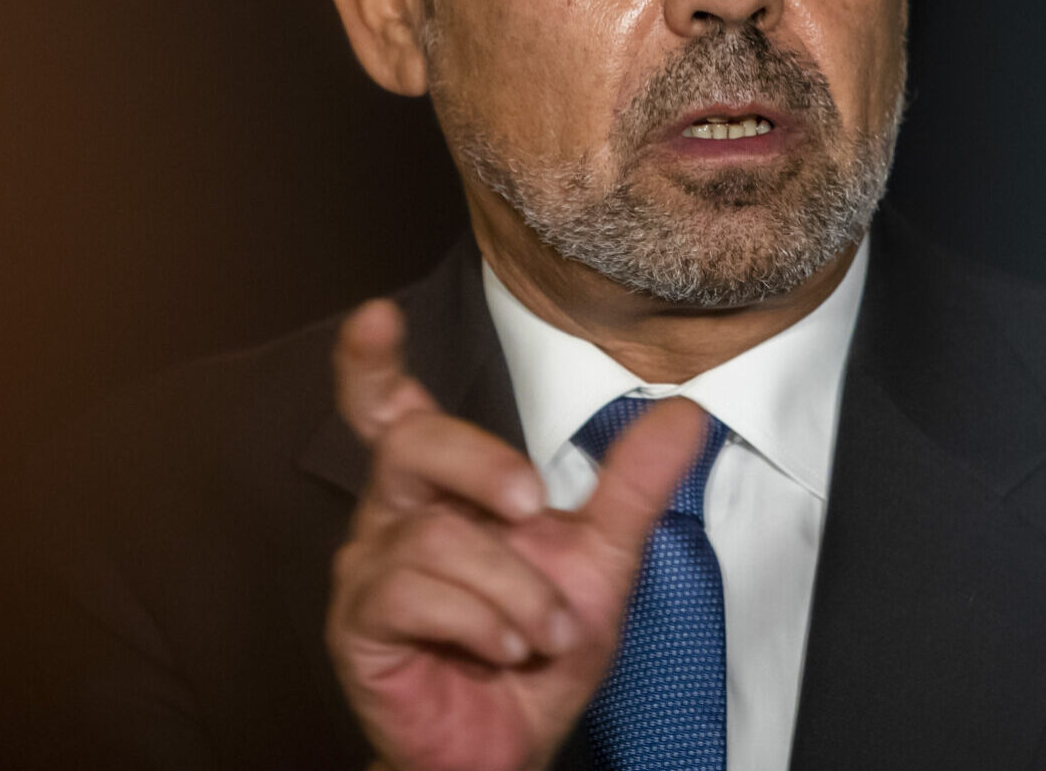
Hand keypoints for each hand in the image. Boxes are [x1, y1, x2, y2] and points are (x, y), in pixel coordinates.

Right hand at [325, 299, 703, 770]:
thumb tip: (685, 414)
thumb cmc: (536, 654)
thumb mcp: (600, 561)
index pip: (393, 408)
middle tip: (536, 503)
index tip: (377, 318)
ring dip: (515, 589)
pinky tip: (507, 649)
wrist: (511, 745)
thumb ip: (632, 486)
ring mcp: (369, 571)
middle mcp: (394, 517)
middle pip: (413, 445)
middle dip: (482, 465)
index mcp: (440, 487)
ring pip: (437, 539)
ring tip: (542, 632)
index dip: (373, 361)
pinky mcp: (360, 626)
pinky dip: (482, 623)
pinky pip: (416, 597)